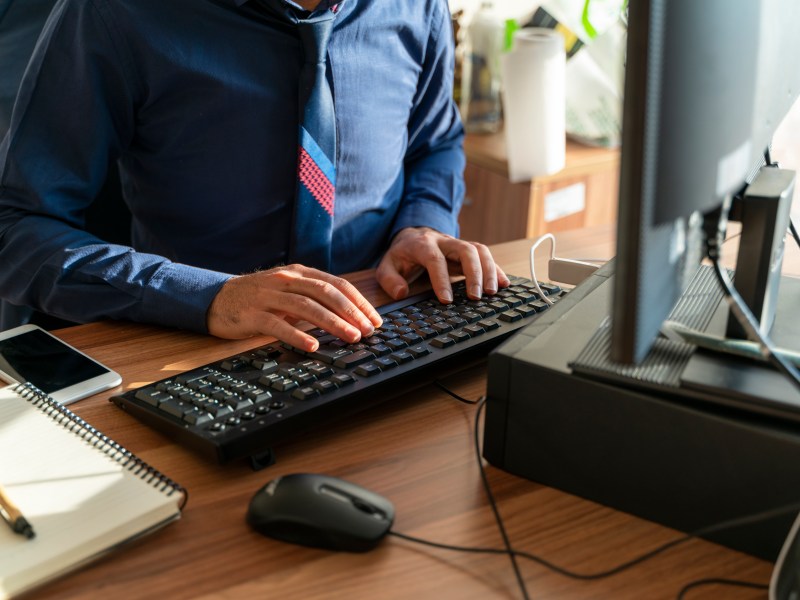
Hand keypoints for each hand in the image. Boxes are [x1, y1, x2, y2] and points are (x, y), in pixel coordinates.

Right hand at [207, 265, 382, 350]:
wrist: (213, 298)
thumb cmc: (257, 298)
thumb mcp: (287, 290)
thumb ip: (313, 296)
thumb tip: (349, 313)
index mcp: (298, 272)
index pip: (336, 284)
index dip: (358, 301)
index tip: (375, 319)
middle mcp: (285, 279)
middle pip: (325, 292)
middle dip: (350, 311)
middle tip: (368, 330)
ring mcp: (268, 296)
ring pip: (306, 306)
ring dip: (331, 323)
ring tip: (350, 337)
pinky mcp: (252, 314)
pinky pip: (277, 324)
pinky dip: (297, 335)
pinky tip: (312, 346)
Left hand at [376, 227, 509, 302]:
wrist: (413, 235)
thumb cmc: (402, 255)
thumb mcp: (387, 265)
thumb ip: (389, 279)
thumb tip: (401, 292)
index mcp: (422, 245)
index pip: (435, 259)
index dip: (441, 279)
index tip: (447, 300)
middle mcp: (444, 241)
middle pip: (465, 250)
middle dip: (474, 273)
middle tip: (476, 297)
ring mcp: (458, 244)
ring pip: (479, 250)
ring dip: (489, 271)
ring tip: (492, 293)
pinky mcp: (468, 250)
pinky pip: (486, 255)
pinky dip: (496, 269)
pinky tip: (504, 283)